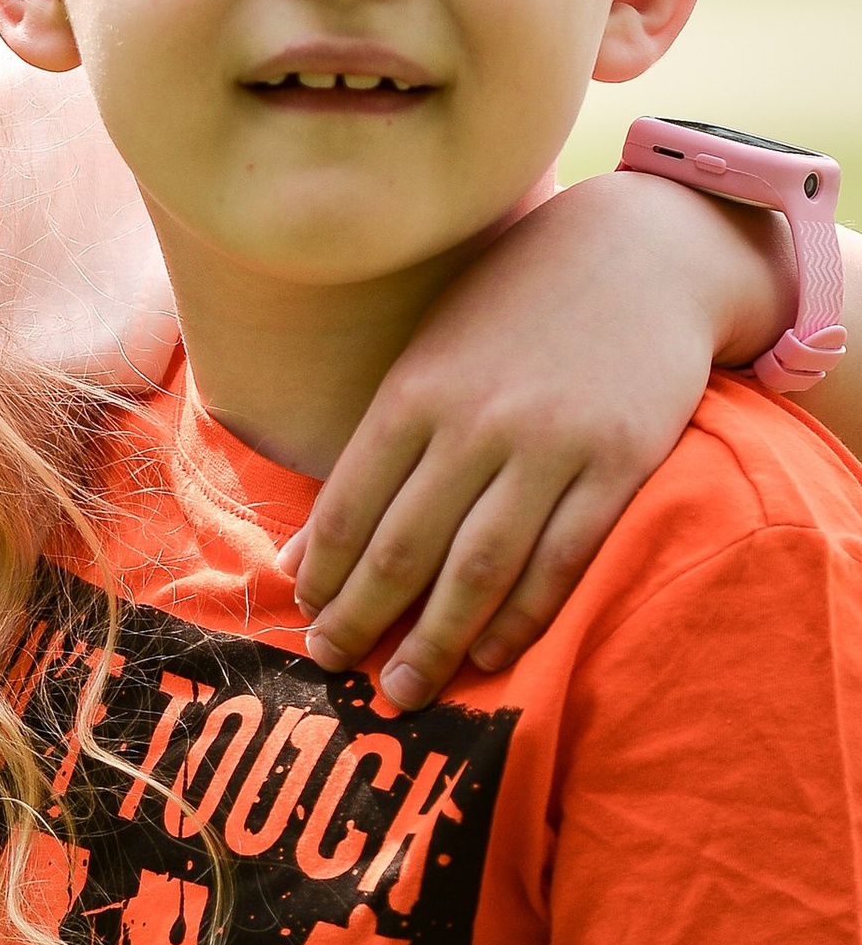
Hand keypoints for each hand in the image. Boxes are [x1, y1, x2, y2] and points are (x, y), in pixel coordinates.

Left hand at [290, 171, 790, 709]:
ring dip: (437, 640)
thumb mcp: (432, 354)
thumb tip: (305, 548)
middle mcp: (475, 422)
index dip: (326, 574)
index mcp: (416, 391)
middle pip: (406, 548)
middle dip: (364, 620)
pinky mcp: (619, 463)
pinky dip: (523, 617)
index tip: (306, 620)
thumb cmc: (517, 306)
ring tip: (406, 691)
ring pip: (480, 567)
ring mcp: (550, 445)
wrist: (640, 253)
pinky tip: (492, 654)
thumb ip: (376, 448)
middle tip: (336, 671)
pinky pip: (562, 560)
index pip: (351, 504)